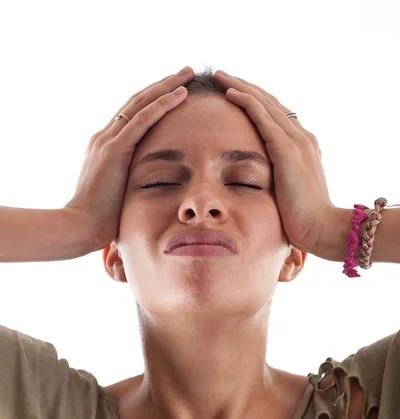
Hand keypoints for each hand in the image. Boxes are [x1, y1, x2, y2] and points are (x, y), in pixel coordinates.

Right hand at [65, 67, 193, 250]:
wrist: (79, 227)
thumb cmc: (100, 220)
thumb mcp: (118, 195)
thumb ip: (130, 184)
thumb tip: (148, 191)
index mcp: (105, 147)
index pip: (132, 115)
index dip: (153, 100)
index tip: (174, 91)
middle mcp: (105, 137)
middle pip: (137, 101)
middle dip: (162, 85)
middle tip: (186, 72)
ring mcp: (108, 141)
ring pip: (141, 104)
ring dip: (166, 87)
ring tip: (188, 74)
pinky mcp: (114, 150)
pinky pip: (142, 120)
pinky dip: (162, 105)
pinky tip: (180, 94)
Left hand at [214, 70, 335, 254]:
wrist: (320, 227)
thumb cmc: (302, 219)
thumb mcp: (289, 193)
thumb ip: (279, 180)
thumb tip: (263, 185)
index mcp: (302, 146)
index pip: (276, 115)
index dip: (255, 101)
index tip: (235, 92)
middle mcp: (301, 137)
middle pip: (269, 102)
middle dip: (246, 86)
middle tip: (223, 75)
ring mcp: (296, 140)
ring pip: (264, 103)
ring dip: (241, 87)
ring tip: (221, 76)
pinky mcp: (286, 149)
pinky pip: (262, 116)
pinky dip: (246, 101)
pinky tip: (229, 93)